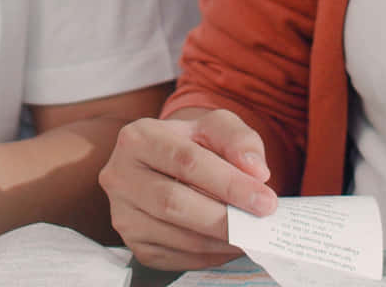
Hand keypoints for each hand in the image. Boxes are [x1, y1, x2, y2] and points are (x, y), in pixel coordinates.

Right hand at [98, 110, 275, 270]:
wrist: (166, 164)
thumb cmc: (193, 143)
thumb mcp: (216, 126)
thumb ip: (239, 139)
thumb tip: (255, 172)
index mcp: (138, 138)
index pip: (186, 162)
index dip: (229, 183)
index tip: (265, 199)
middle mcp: (120, 176)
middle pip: (174, 203)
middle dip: (225, 217)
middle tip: (261, 222)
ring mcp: (122, 213)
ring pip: (175, 235)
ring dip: (220, 241)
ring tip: (251, 234)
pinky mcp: (133, 243)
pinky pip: (174, 257)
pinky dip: (208, 256)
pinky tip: (228, 244)